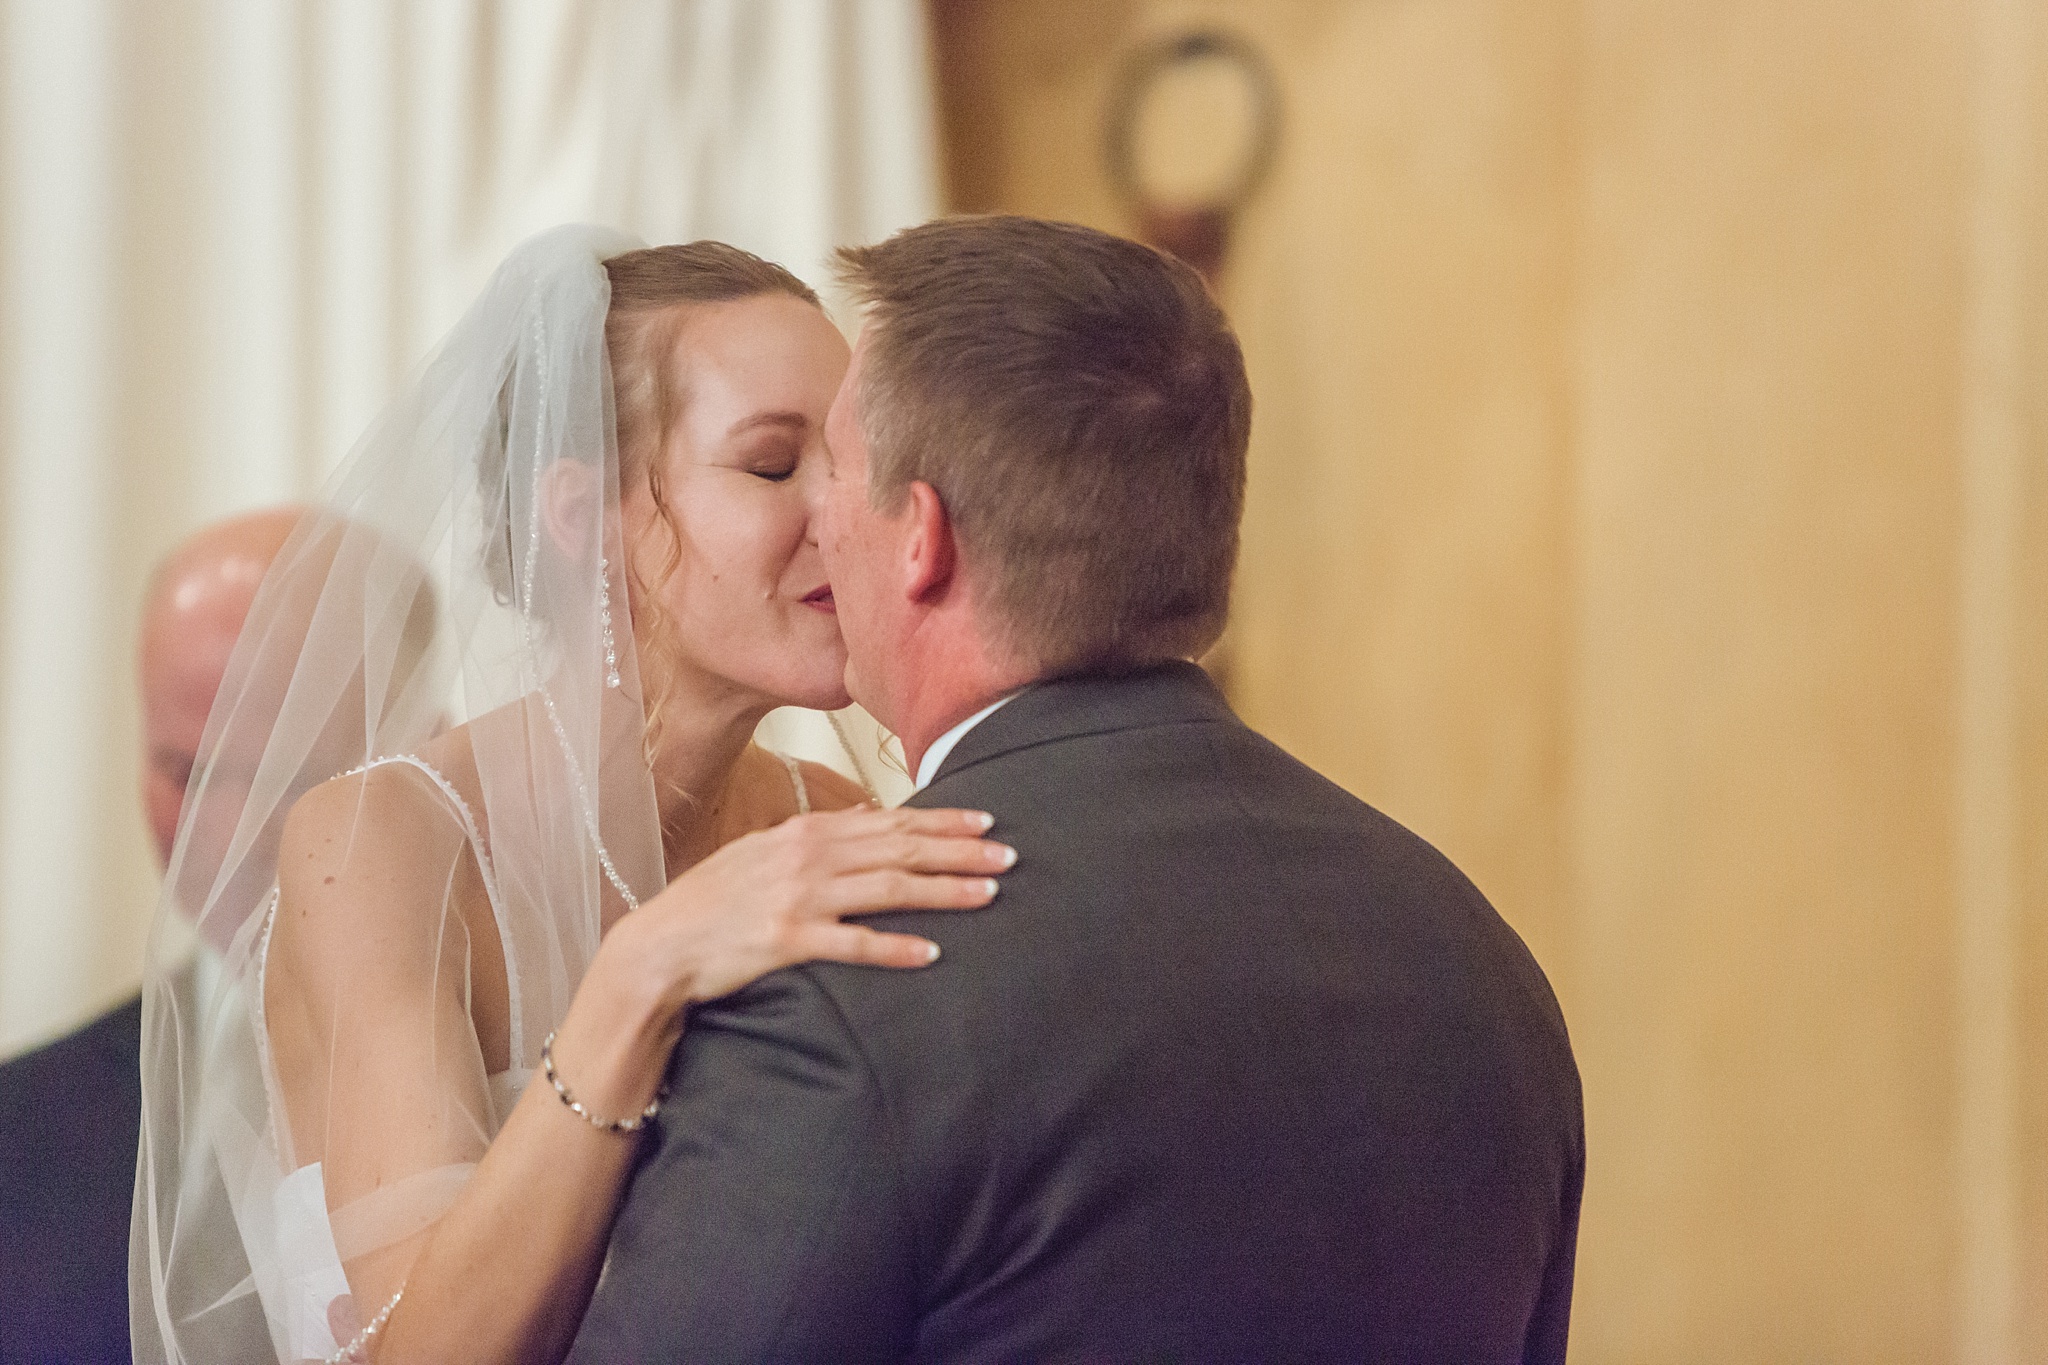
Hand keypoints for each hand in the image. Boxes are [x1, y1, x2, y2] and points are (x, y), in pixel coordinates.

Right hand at [551, 805, 1011, 1115]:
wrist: (659, 946)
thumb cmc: (714, 903)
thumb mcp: (764, 853)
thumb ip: (819, 837)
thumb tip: (867, 817)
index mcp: (805, 831)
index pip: (889, 821)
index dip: (942, 822)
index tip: (986, 823)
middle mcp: (806, 856)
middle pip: (900, 849)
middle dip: (959, 851)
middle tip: (1009, 854)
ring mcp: (797, 897)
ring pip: (887, 888)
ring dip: (942, 891)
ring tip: (988, 894)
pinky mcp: (786, 940)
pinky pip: (852, 943)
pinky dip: (894, 947)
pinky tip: (931, 953)